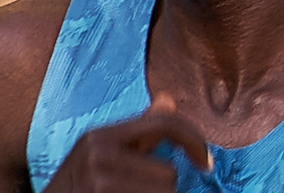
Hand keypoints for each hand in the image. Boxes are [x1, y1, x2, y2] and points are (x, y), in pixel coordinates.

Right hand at [43, 93, 211, 192]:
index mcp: (102, 136)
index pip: (164, 124)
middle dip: (160, 190)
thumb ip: (139, 131)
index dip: (193, 140)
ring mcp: (98, 182)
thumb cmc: (76, 188)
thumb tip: (169, 99)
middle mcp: (98, 154)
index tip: (207, 162)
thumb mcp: (100, 154)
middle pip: (168, 175)